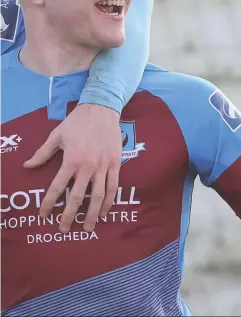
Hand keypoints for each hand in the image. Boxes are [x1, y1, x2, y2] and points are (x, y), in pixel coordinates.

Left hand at [24, 104, 121, 232]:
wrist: (102, 110)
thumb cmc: (77, 122)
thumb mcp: (57, 135)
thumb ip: (43, 153)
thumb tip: (27, 166)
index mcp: (71, 160)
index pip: (58, 188)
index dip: (49, 203)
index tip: (44, 215)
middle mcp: (87, 166)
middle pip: (77, 197)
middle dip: (69, 215)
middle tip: (64, 229)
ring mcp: (103, 166)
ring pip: (97, 196)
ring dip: (91, 214)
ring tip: (87, 228)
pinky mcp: (115, 164)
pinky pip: (112, 187)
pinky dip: (108, 201)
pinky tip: (104, 212)